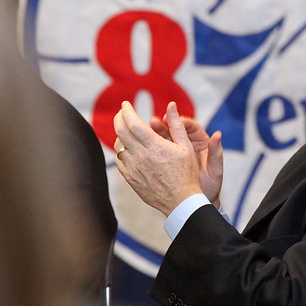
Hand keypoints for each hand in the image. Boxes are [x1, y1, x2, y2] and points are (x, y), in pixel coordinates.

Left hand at [113, 101, 202, 216]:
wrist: (181, 201)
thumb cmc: (187, 173)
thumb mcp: (186, 147)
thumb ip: (176, 124)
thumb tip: (171, 105)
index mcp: (155, 146)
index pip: (133, 123)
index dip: (126, 110)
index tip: (126, 104)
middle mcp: (141, 156)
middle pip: (121, 131)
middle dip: (119, 117)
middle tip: (123, 112)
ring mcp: (134, 168)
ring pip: (118, 145)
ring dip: (120, 134)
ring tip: (128, 130)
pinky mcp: (130, 178)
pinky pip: (119, 160)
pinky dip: (121, 150)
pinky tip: (129, 148)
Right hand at [150, 111, 223, 206]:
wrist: (197, 200)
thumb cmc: (210, 184)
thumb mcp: (214, 169)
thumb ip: (216, 152)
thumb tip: (218, 134)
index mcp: (200, 142)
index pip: (190, 127)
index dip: (182, 122)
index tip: (173, 120)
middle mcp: (186, 144)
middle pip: (174, 130)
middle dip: (164, 125)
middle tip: (154, 122)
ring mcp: (174, 151)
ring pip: (163, 138)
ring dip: (154, 134)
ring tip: (145, 130)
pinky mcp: (164, 160)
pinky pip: (156, 151)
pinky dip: (149, 147)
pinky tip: (140, 145)